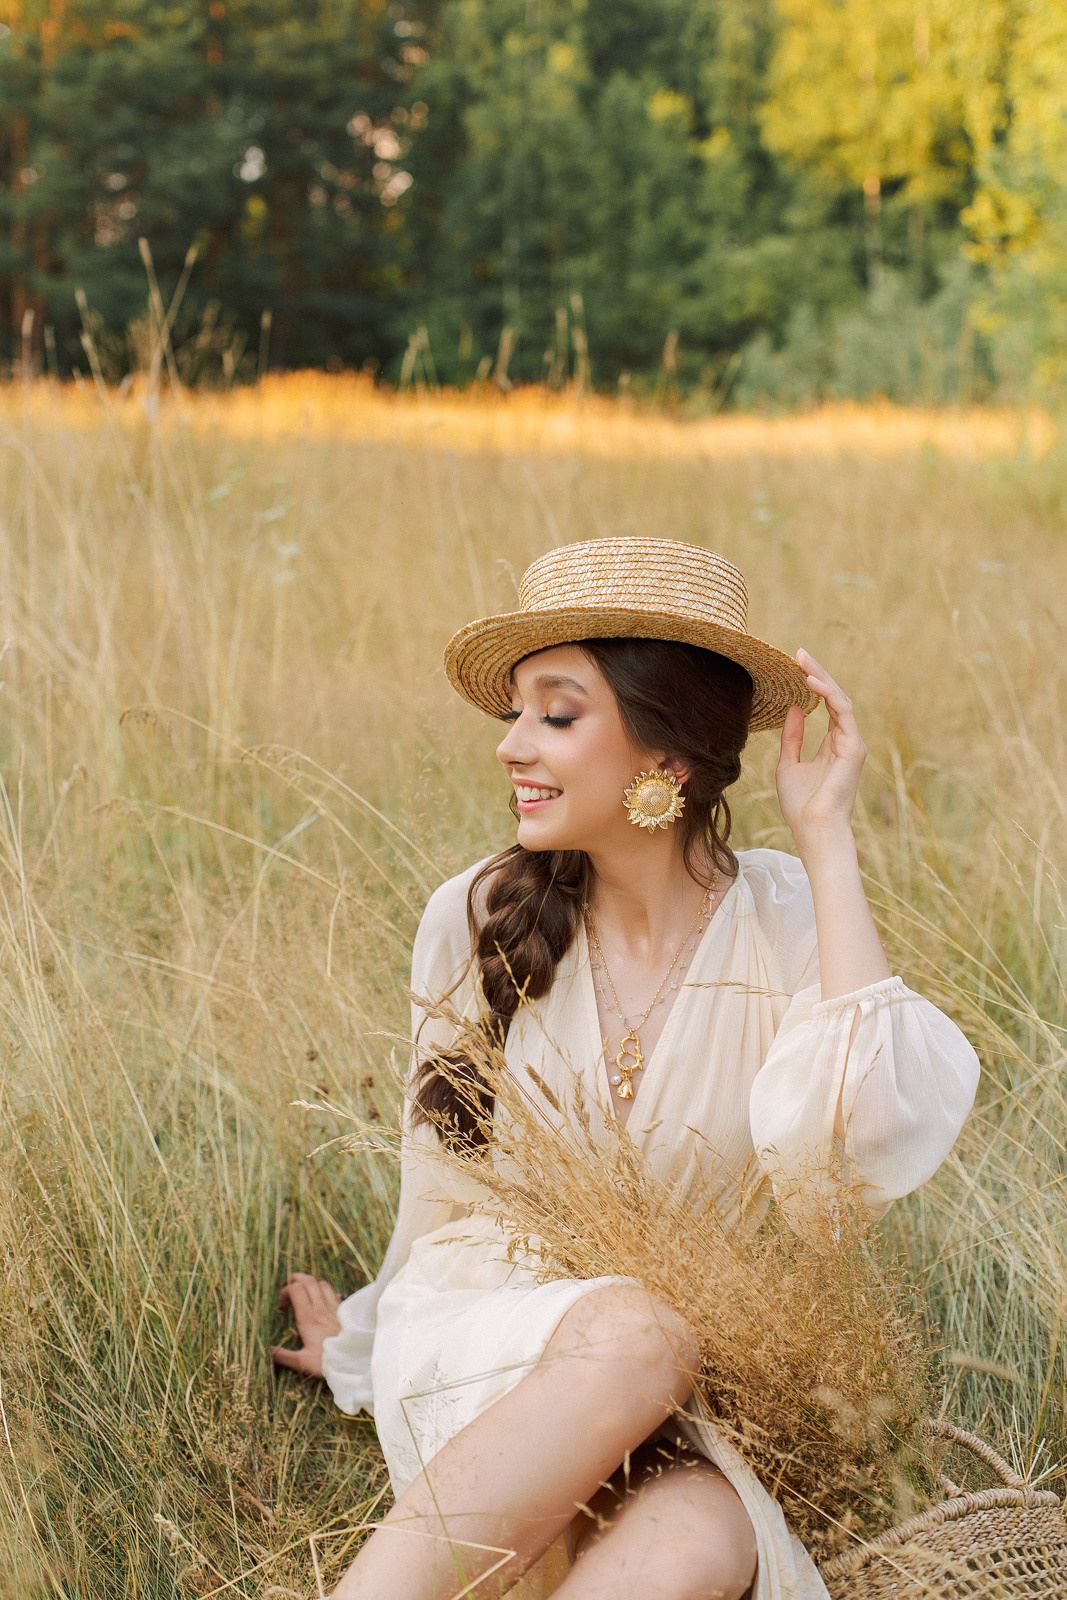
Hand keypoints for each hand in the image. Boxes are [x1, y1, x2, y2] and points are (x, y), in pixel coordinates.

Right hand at [271, 1272, 342, 1378]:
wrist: (355, 1358)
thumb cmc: (328, 1360)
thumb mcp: (302, 1361)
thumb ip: (284, 1356)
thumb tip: (269, 1351)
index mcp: (308, 1317)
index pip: (295, 1290)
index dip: (285, 1291)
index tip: (281, 1306)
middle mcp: (321, 1308)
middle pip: (309, 1281)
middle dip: (296, 1279)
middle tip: (290, 1286)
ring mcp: (334, 1308)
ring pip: (323, 1284)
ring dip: (312, 1284)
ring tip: (306, 1292)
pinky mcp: (345, 1312)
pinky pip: (336, 1293)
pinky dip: (328, 1293)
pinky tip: (325, 1302)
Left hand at [776, 649, 865, 855]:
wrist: (813, 828)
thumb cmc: (800, 805)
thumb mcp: (788, 764)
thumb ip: (792, 737)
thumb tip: (794, 708)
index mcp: (833, 745)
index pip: (825, 705)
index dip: (812, 684)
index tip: (794, 665)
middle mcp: (846, 741)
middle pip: (834, 697)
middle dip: (817, 674)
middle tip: (799, 653)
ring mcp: (852, 743)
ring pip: (840, 699)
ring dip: (821, 677)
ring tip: (803, 660)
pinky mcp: (854, 746)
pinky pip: (842, 711)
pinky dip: (827, 694)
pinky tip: (810, 681)